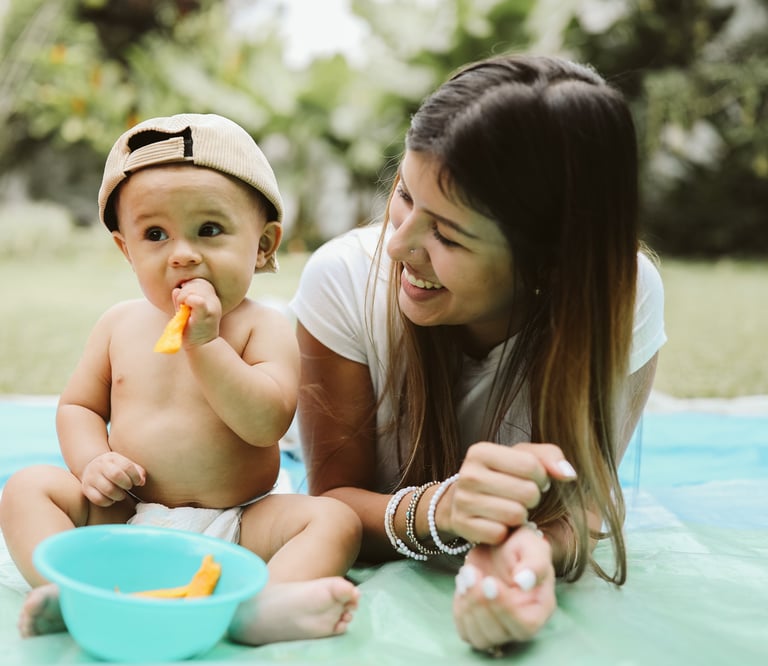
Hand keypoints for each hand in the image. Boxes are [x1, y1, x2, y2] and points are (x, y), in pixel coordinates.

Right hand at [80, 451, 145, 506]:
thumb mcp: (126, 464)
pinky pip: (98, 499)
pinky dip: (108, 502)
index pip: (127, 466)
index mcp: (112, 458)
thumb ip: (138, 471)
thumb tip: (141, 482)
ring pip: (108, 489)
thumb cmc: (115, 468)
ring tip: (122, 495)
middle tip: (129, 487)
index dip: (136, 476)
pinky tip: (111, 499)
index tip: (139, 482)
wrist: (91, 467)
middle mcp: (100, 466)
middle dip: (127, 484)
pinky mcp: (86, 489)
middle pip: (116, 475)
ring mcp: (91, 477)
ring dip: (119, 495)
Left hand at [173, 278, 221, 347]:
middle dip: (184, 291)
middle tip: (180, 305)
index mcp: (211, 299)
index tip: (183, 300)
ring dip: (183, 297)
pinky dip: (188, 300)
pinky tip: (185, 308)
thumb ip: (181, 300)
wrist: (201, 348)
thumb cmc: (193, 331)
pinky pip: (197, 300)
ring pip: (194, 290)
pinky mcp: (207, 314)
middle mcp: (214, 301)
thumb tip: (177, 289)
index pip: (200, 282)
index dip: (189, 286)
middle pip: (197, 283)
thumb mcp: (186, 312)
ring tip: (182, 308)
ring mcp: (212, 307)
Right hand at [445, 442, 576, 544]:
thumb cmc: (502, 475)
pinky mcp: (463, 526)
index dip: (541, 476)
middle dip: (532, 497)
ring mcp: (462, 501)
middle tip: (522, 497)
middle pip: (527, 492)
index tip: (533, 480)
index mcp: (481, 451)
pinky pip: (500, 534)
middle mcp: (468, 474)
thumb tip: (568, 474)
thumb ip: (550, 457)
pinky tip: (499, 522)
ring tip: (511, 508)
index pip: (531, 465)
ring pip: (515, 514)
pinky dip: (505, 532)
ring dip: (521, 516)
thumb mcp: (523, 457)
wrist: (465, 500)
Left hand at [453, 525, 554, 649]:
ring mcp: (500, 628)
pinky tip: (462, 584)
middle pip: (499, 633)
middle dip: (480, 603)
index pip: (525, 624)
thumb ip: (534, 562)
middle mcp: (521, 624)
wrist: (499, 544)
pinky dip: (459, 611)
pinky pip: (466, 632)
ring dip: (467, 607)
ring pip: (480, 638)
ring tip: (466, 575)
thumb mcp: (531, 545)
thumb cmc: (520, 545)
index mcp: (540, 607)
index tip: (489, 581)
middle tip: (471, 572)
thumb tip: (524, 582)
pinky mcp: (479, 624)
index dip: (504, 608)